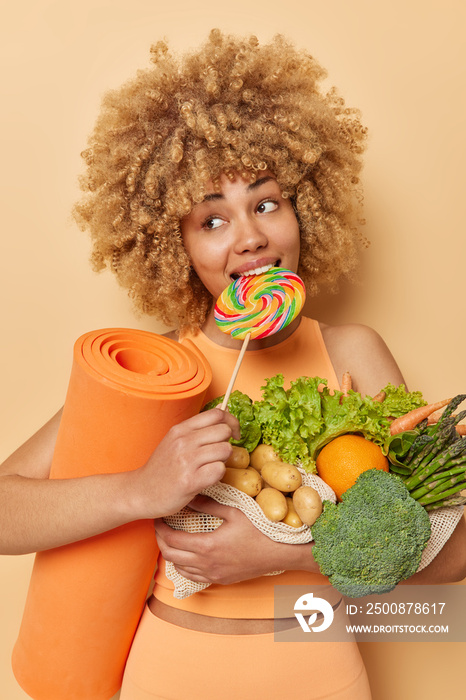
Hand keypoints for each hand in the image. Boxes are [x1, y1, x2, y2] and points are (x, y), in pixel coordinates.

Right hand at [132, 409, 239, 518]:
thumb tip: (224, 408)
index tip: (233, 432)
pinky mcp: (190, 480)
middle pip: (224, 431)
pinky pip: (219, 470)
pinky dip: (217, 475)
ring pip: (225, 450)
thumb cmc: (162, 468)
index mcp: (180, 429)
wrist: (141, 492)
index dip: (232, 421)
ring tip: (208, 467)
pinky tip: (205, 478)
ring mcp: (186, 461)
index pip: (216, 414)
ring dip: (222, 460)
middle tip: (217, 454)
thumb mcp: (175, 440)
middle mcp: (183, 441)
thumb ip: (199, 427)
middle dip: (226, 443)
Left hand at [154, 495, 318, 584]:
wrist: (280, 553)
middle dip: (161, 541)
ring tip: (173, 538)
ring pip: (179, 569)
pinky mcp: (220, 580)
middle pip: (170, 556)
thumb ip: (209, 504)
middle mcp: (206, 564)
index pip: (171, 540)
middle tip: (161, 527)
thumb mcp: (234, 511)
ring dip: (172, 554)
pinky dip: (184, 566)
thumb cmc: (260, 530)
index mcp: (207, 546)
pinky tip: (188, 555)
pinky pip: (193, 577)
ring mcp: (213, 575)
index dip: (160, 528)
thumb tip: (190, 495)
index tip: (159, 517)